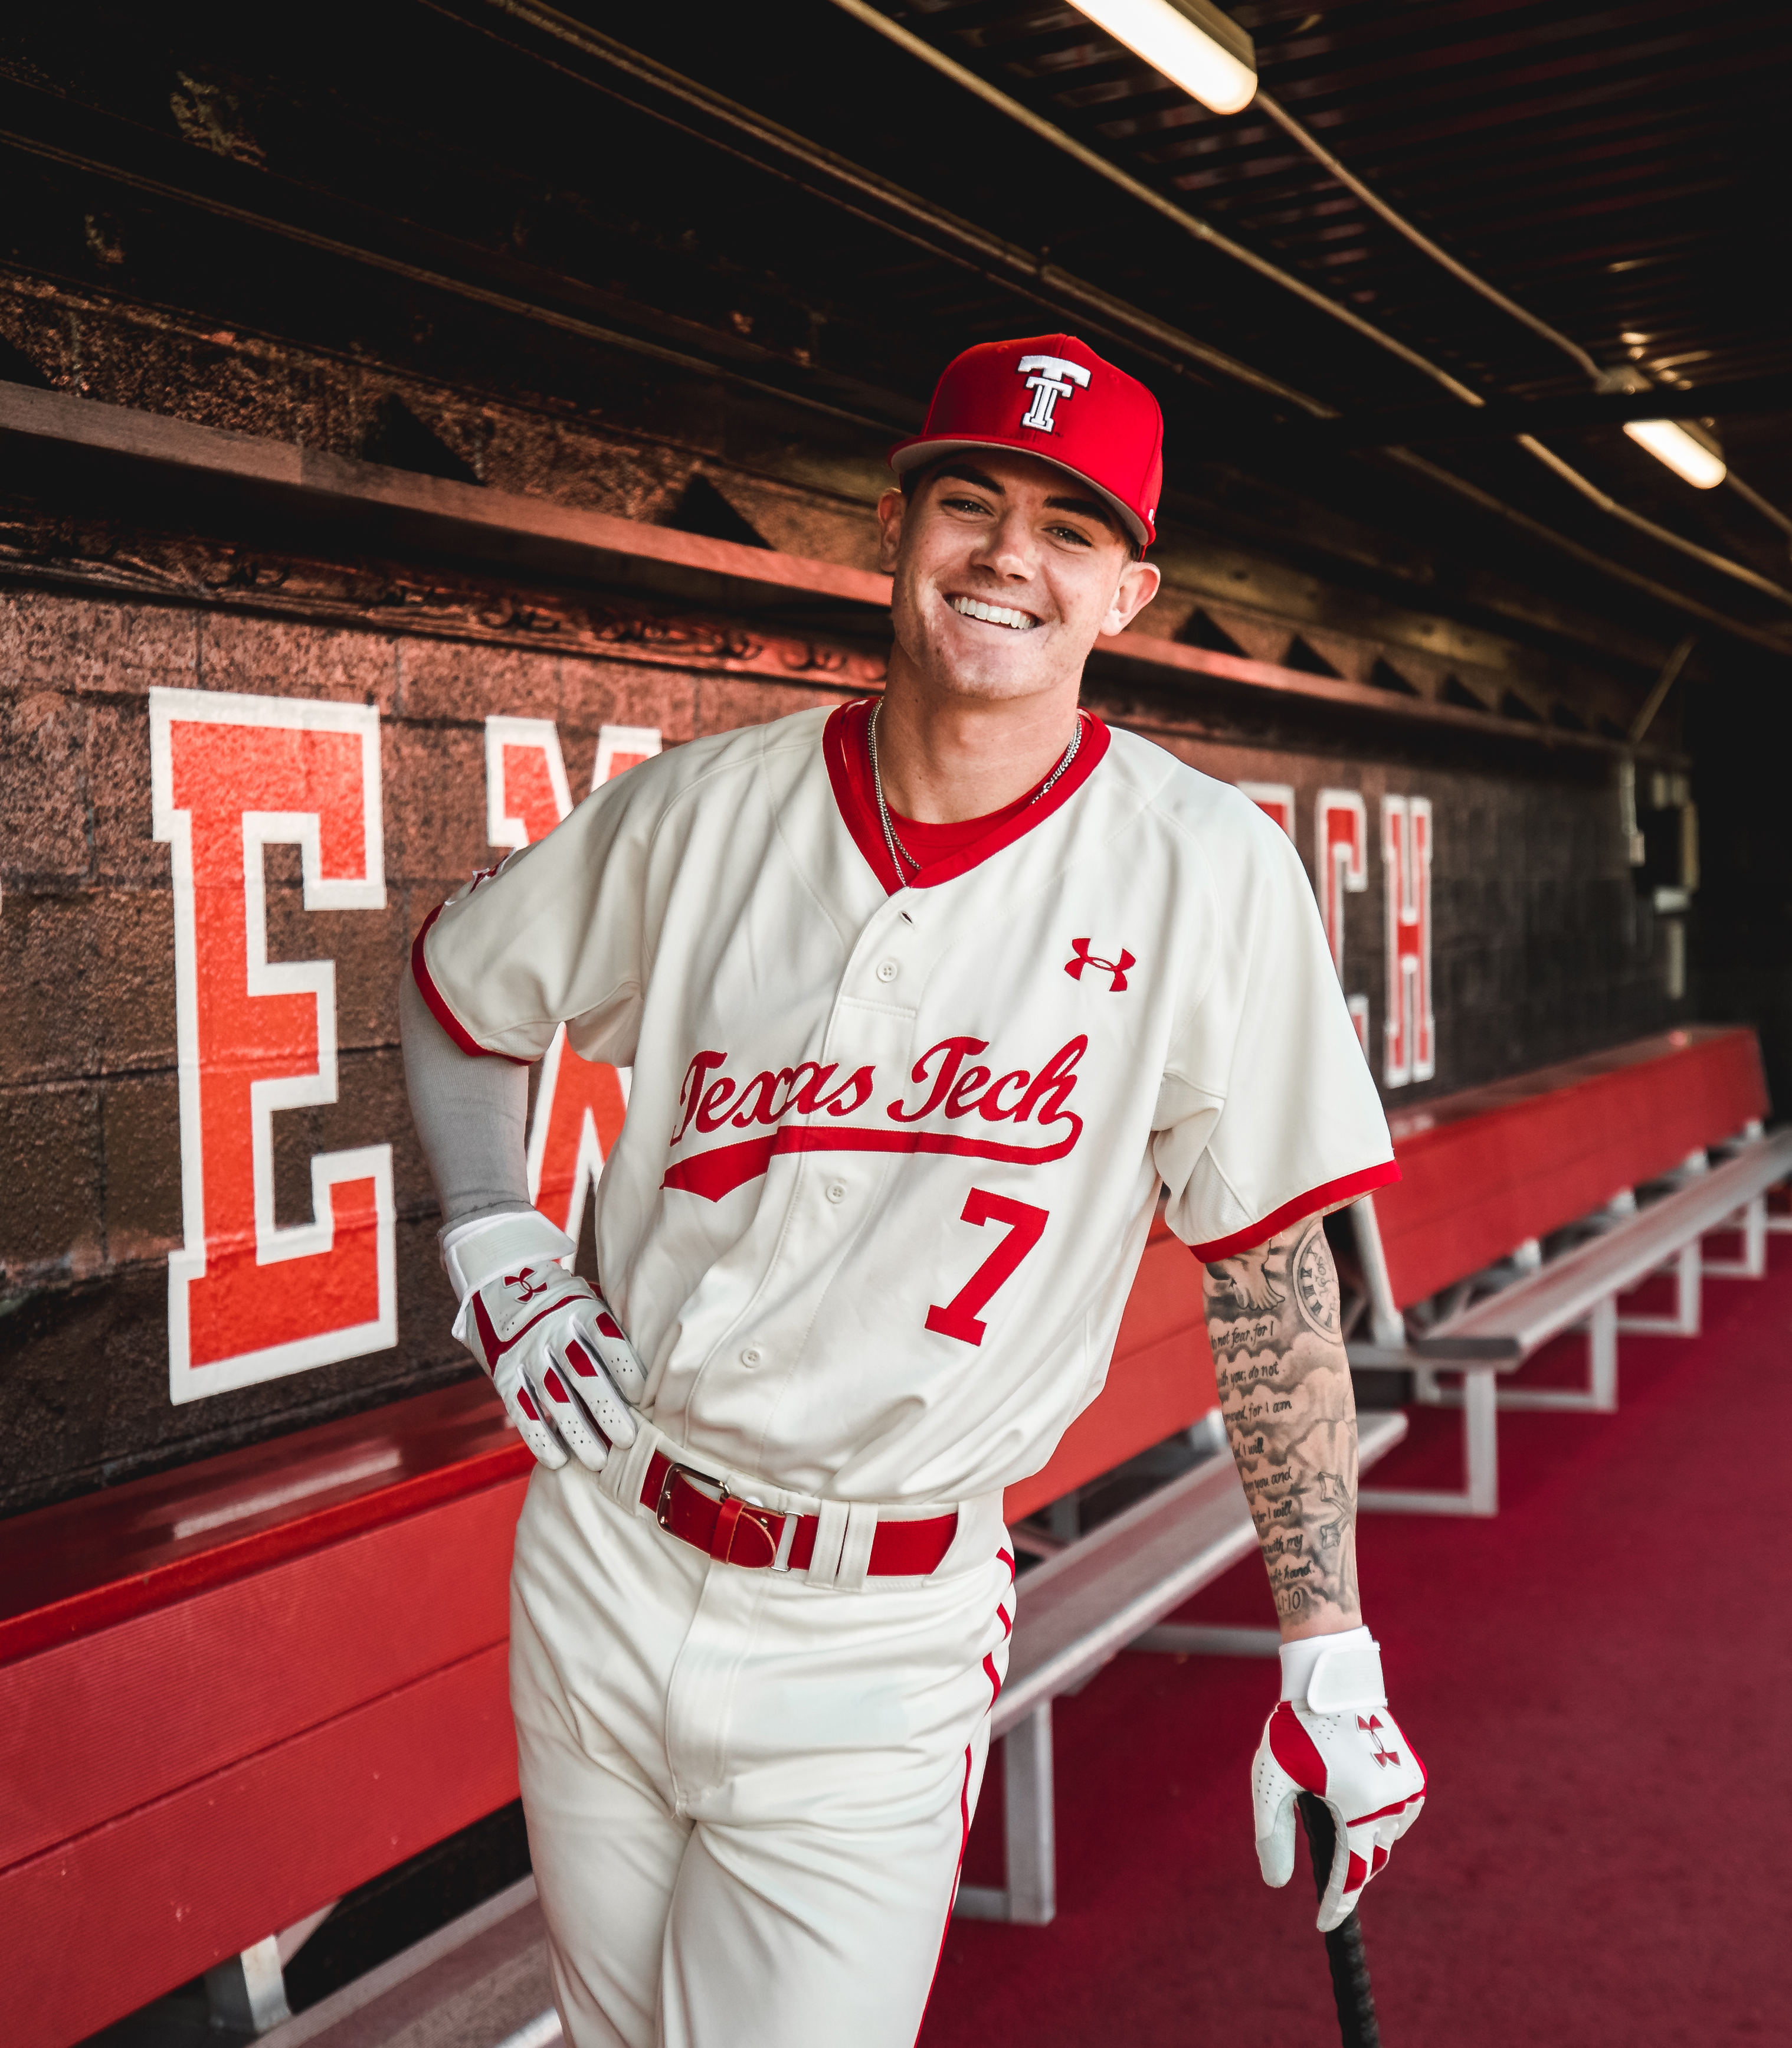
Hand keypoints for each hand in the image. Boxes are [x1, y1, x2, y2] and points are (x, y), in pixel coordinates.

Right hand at [441, 1211, 646, 1471]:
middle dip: (605, 1408)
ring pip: (552, 1396)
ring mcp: (526, 1353)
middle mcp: (552, 1331)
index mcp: (580, 1309)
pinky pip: (521, 1409)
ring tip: (598, 1461)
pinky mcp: (505, 1374)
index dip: (624, 1366)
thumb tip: (659, 1368)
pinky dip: (539, 1436)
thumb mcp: (589, 1300)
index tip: (643, 1395)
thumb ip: (614, 1329)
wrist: (500, 1286)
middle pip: (581, 1372)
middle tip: (627, 1438)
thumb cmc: (565, 1304)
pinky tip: (557, 1460)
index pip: (605, 1337)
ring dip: (576, 1431)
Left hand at [1251, 1631, 1424, 1930]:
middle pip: (1367, 1858)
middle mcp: (1391, 1802)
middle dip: (1346, 1865)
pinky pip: (1396, 1815)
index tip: (1324, 1923)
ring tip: (1334, 1808)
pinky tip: (1355, 1798)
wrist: (1333, 1683)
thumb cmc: (1296, 1728)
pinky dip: (1376, 1817)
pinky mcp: (1415, 1777)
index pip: (1350, 1875)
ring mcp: (1407, 1790)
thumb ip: (1272, 1832)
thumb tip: (1275, 1883)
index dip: (1336, 1904)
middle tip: (1323, 1858)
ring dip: (1362, 1836)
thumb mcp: (1273, 1779)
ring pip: (1383, 1836)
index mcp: (1357, 1806)